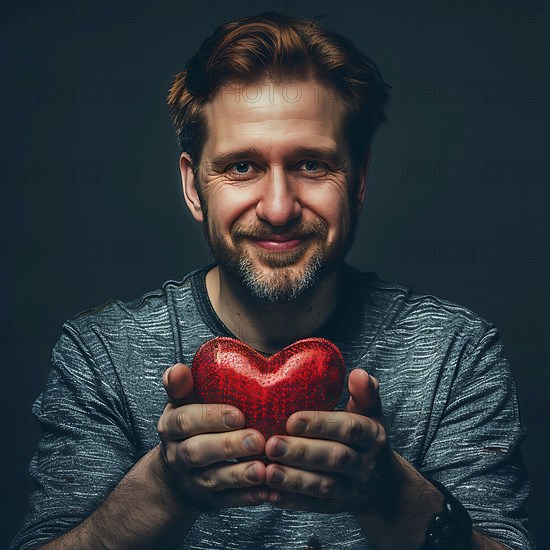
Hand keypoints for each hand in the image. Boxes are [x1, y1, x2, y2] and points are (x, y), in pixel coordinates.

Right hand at [157, 363, 268, 509]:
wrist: (177, 470)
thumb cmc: (190, 425)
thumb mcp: (182, 402)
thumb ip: (181, 384)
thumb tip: (179, 369)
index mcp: (171, 426)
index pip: (185, 421)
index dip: (211, 417)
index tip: (238, 414)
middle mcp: (177, 455)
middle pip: (197, 452)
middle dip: (228, 446)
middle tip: (257, 439)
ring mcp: (192, 480)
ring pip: (213, 480)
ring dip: (239, 475)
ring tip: (263, 469)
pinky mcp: (208, 501)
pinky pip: (227, 502)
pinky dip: (247, 498)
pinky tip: (266, 491)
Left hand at [262, 368, 401, 513]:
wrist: (384, 486)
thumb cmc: (366, 437)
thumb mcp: (372, 414)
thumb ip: (364, 393)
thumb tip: (358, 374)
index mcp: (373, 435)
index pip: (349, 428)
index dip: (321, 424)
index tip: (291, 420)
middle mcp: (366, 463)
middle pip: (334, 458)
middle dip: (302, 452)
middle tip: (271, 445)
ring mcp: (353, 489)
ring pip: (324, 486)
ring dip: (294, 480)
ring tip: (266, 471)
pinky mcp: (338, 507)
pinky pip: (315, 506)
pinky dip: (292, 501)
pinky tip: (270, 493)